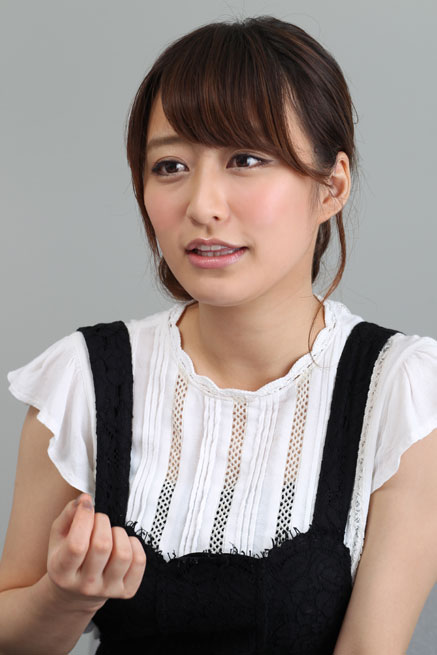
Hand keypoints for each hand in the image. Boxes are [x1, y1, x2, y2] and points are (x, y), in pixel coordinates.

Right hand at [46, 493, 145, 612]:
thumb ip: (68, 514)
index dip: (84, 518)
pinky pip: (139, 562)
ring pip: (123, 554)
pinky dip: (134, 544)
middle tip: (98, 520)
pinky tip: (123, 543)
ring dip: (119, 533)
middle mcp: (84, 585)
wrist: (76, 593)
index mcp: (62, 571)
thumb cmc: (67, 556)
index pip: (77, 545)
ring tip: (110, 532)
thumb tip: (85, 499)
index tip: (86, 505)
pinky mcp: (126, 591)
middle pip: (102, 546)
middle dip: (102, 521)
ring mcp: (107, 590)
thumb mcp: (59, 536)